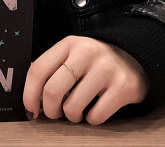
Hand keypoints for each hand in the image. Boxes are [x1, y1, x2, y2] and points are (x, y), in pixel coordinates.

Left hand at [23, 35, 147, 124]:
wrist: (135, 57)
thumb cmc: (95, 62)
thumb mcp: (72, 55)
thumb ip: (52, 70)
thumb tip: (30, 98)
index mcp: (69, 44)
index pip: (38, 70)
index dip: (29, 94)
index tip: (30, 109)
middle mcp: (87, 53)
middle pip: (53, 90)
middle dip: (50, 110)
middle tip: (55, 114)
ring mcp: (106, 69)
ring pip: (73, 107)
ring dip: (72, 116)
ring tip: (77, 111)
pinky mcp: (123, 87)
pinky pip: (96, 116)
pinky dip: (92, 119)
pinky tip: (95, 110)